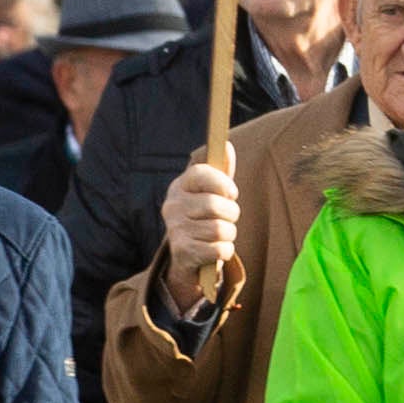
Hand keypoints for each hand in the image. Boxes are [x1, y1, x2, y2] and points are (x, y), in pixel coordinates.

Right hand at [157, 159, 242, 316]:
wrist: (188, 257)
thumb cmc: (206, 218)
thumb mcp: (212, 193)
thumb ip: (221, 171)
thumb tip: (227, 145)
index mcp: (179, 187)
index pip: (200, 172)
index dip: (222, 182)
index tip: (231, 193)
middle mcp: (172, 206)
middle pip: (217, 205)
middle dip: (232, 214)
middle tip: (225, 219)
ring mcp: (174, 229)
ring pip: (222, 229)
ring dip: (229, 235)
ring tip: (218, 236)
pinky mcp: (182, 252)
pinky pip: (220, 250)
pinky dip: (224, 252)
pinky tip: (213, 250)